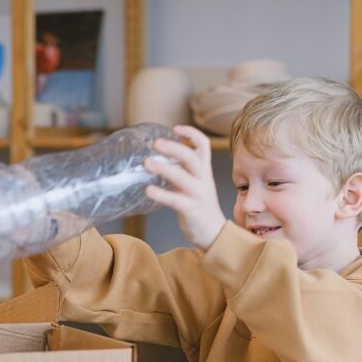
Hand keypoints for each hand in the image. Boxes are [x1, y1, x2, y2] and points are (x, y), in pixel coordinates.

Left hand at [144, 125, 226, 249]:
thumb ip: (181, 172)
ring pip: (183, 177)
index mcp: (204, 171)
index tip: (175, 128)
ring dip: (164, 168)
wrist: (214, 233)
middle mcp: (203, 180)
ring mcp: (198, 195)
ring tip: (147, 163)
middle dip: (174, 147)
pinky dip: (161, 194)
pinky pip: (175, 200)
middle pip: (192, 157)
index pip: (203, 145)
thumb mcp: (194, 184)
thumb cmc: (199, 207)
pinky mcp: (191, 210)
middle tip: (155, 143)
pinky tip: (148, 190)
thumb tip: (157, 161)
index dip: (191, 133)